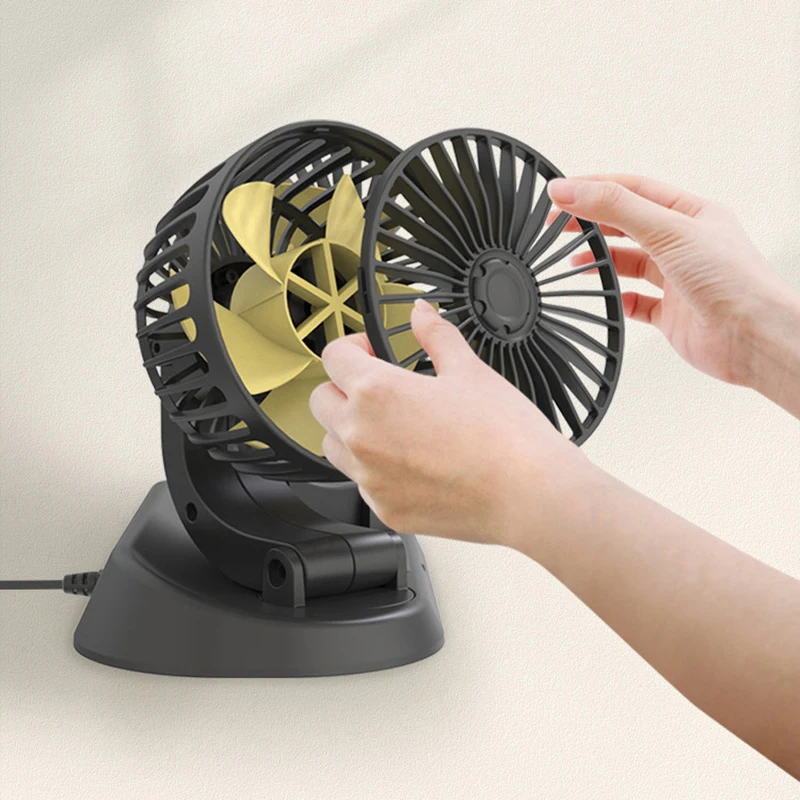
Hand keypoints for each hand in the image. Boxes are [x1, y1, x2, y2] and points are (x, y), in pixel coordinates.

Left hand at [309, 300, 598, 547]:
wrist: (529, 494)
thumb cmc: (504, 436)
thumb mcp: (469, 370)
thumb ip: (435, 336)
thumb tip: (421, 314)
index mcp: (376, 392)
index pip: (333, 357)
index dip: (352, 347)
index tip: (371, 351)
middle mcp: (361, 436)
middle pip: (321, 401)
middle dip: (343, 387)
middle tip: (379, 386)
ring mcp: (369, 478)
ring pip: (333, 445)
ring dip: (350, 428)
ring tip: (392, 425)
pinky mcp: (384, 508)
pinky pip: (361, 482)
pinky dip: (375, 468)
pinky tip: (411, 461)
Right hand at [547, 175, 798, 389]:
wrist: (753, 338)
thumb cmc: (732, 280)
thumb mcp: (668, 230)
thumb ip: (615, 208)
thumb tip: (568, 190)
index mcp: (692, 213)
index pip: (634, 190)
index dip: (595, 188)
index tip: (560, 193)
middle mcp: (685, 244)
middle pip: (627, 226)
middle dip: (592, 225)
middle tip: (557, 227)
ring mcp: (676, 280)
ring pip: (628, 264)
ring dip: (600, 262)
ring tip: (573, 262)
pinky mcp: (670, 314)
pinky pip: (635, 303)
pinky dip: (617, 300)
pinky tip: (604, 298)